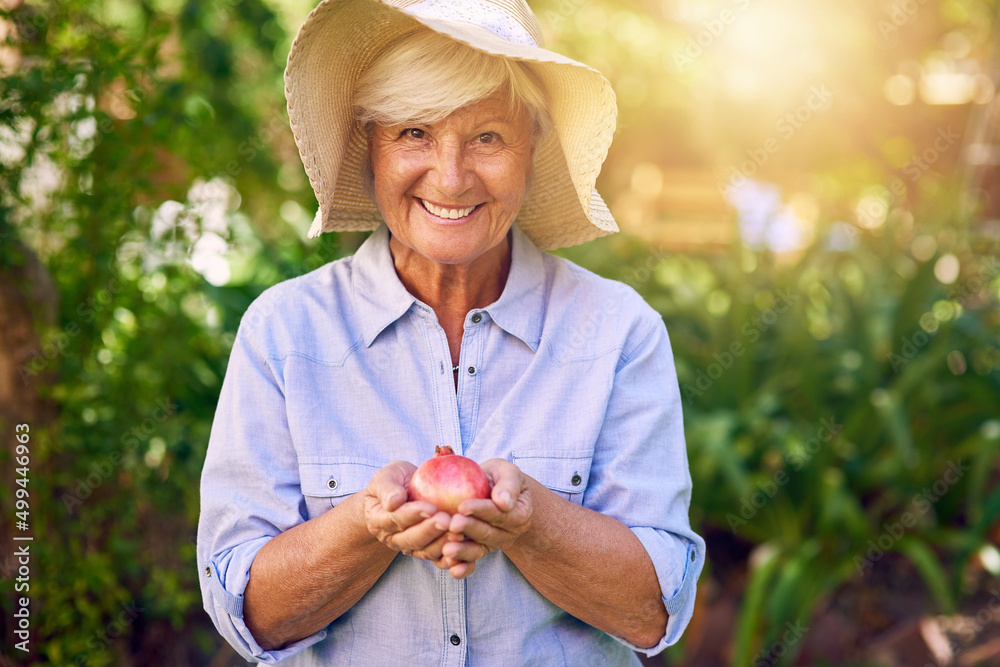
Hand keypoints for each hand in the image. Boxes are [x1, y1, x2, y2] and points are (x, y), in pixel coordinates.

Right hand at [360, 460, 454, 566]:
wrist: (402, 495)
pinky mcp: (427, 551)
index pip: (395, 519)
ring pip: (426, 551)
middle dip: (430, 531)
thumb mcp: (386, 476)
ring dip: (443, 544)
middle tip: (447, 521)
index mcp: (379, 520)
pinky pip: (439, 559)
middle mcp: (394, 538)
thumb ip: (387, 487)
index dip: (413, 515)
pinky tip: (466, 548)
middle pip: (412, 539)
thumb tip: (393, 501)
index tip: (431, 508)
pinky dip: (452, 559)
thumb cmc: (394, 481)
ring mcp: (411, 547)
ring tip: (459, 532)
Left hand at [442, 459, 533, 578]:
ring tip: (447, 549)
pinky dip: (462, 565)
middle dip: (469, 529)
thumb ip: (508, 483)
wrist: (493, 490)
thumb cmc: (498, 477)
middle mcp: (510, 532)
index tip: (463, 507)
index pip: (500, 512)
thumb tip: (504, 502)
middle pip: (488, 532)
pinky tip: (450, 567)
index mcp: (520, 513)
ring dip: (463, 550)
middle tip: (452, 524)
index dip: (482, 510)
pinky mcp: (481, 550)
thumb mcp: (507, 471)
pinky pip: (472, 560)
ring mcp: (495, 543)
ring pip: (479, 549)